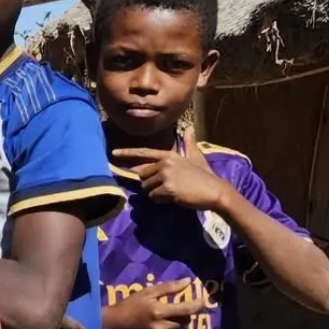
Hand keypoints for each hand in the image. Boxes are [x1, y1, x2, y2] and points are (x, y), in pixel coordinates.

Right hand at [103, 279, 206, 328]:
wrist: (111, 325)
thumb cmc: (129, 305)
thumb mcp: (147, 292)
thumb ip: (168, 287)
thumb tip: (188, 282)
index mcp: (158, 311)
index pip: (187, 309)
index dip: (198, 304)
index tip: (204, 300)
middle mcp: (160, 327)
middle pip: (185, 322)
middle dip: (186, 315)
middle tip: (179, 310)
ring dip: (181, 326)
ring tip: (172, 320)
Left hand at [112, 126, 228, 209]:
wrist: (215, 191)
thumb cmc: (205, 175)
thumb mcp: (195, 156)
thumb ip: (188, 143)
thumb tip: (189, 128)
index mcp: (169, 155)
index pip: (144, 153)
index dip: (127, 153)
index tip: (113, 153)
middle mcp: (165, 163)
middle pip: (143, 176)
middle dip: (152, 183)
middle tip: (170, 186)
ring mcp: (166, 175)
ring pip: (147, 188)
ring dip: (157, 193)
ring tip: (174, 191)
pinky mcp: (167, 188)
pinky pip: (153, 197)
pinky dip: (161, 200)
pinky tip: (175, 197)